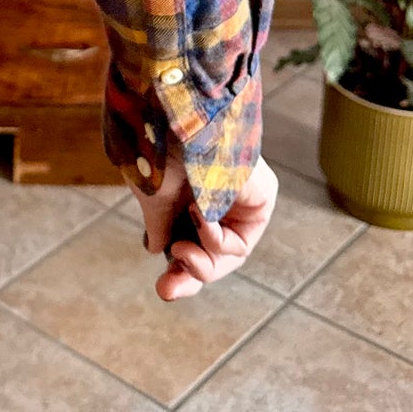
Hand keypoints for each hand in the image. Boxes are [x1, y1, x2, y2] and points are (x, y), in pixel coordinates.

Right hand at [130, 148, 277, 301]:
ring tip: (181, 248)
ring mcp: (239, 197)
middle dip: (190, 274)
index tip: (163, 290)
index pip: (189, 241)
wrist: (175, 122)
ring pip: (228, 254)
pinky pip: (242, 242)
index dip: (178, 272)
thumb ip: (160, 225)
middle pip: (213, 255)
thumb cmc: (157, 150)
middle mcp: (216, 194)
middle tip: (166, 289)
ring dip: (201, 261)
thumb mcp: (152, 197)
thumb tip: (158, 250)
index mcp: (188, 190)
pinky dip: (216, 239)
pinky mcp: (260, 198)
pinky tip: (199, 214)